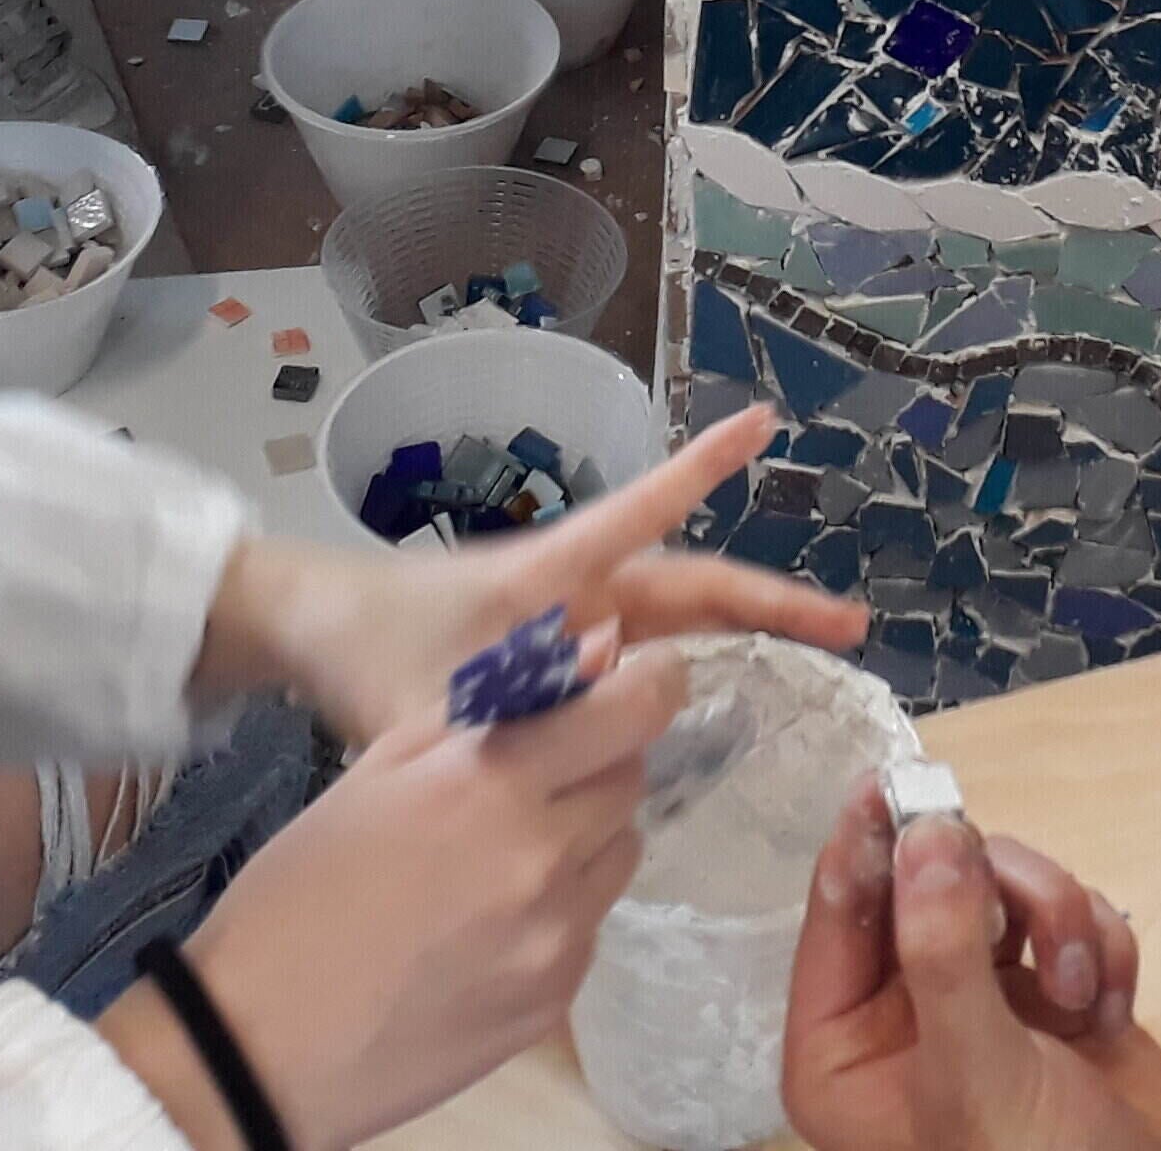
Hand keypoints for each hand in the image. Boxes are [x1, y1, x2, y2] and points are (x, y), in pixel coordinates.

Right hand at [104, 642, 685, 1150]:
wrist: (261, 1043)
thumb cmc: (301, 891)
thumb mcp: (378, 769)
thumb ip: (489, 707)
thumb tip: (590, 653)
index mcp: (495, 783)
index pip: (634, 711)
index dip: (652, 684)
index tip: (644, 678)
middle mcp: (545, 858)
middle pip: (631, 782)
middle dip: (600, 761)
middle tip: (538, 773)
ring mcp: (558, 938)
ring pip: (620, 855)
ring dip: (585, 836)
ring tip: (504, 852)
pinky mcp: (556, 1001)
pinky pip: (591, 927)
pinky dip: (562, 908)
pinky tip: (490, 920)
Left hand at [200, 403, 866, 743]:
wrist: (310, 635)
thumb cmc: (364, 648)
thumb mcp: (422, 705)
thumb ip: (496, 726)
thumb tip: (583, 736)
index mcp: (551, 575)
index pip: (643, 512)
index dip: (701, 469)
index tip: (762, 423)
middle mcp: (573, 592)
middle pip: (692, 590)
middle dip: (772, 604)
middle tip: (850, 627)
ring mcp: (567, 624)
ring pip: (670, 632)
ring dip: (736, 644)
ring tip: (810, 661)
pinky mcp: (553, 659)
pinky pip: (629, 672)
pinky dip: (672, 687)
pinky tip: (706, 725)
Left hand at [786, 786, 1160, 1150]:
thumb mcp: (977, 1074)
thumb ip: (944, 950)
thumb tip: (923, 831)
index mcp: (843, 1049)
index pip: (841, 911)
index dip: (873, 840)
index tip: (900, 783)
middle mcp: (904, 1017)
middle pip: (930, 879)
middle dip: (997, 891)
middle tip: (1032, 917)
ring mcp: (985, 1003)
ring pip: (1008, 887)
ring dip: (1060, 921)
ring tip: (1083, 991)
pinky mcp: (1059, 999)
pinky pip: (1071, 919)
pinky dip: (1102, 950)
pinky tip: (1113, 1013)